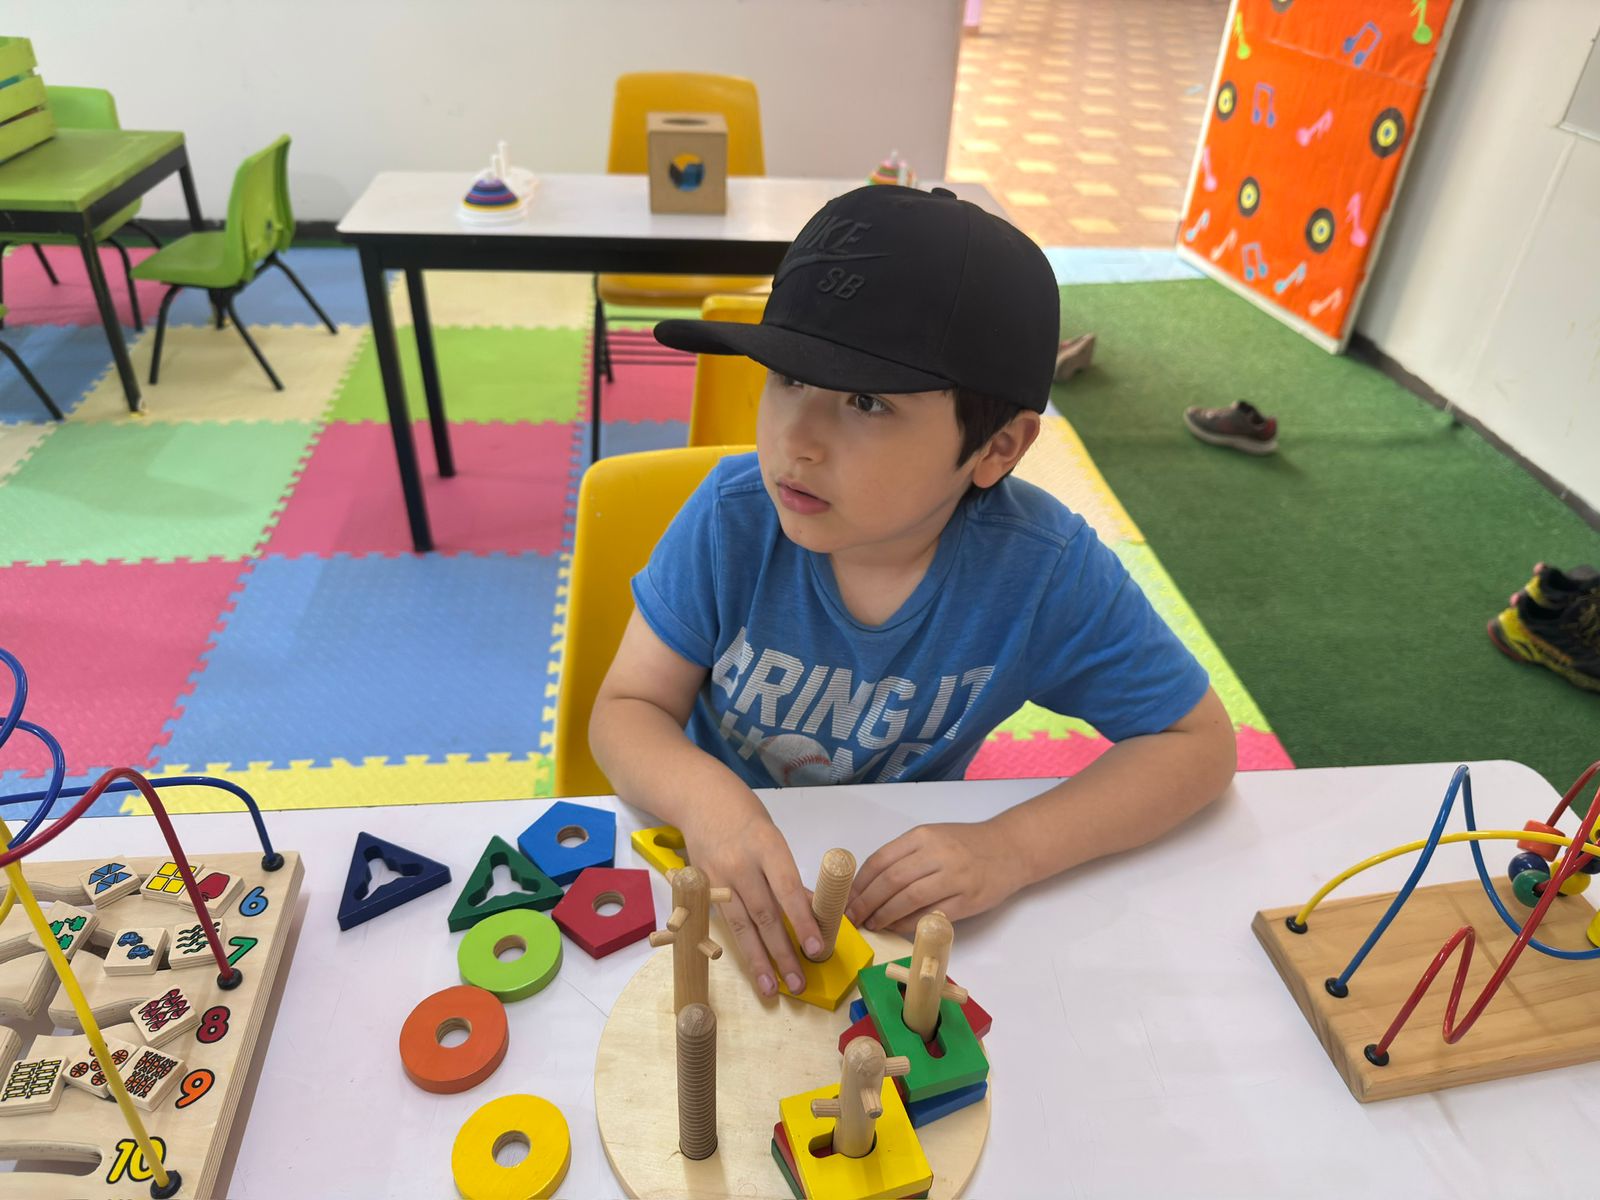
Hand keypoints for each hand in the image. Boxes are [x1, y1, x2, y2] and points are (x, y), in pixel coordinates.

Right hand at [680, 805, 823, 998]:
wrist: (700, 799)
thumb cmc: (746, 818)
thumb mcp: (774, 839)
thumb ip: (786, 876)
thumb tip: (809, 912)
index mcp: (767, 847)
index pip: (787, 891)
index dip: (803, 922)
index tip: (817, 949)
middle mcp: (741, 864)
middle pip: (764, 915)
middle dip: (783, 953)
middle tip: (798, 983)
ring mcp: (717, 878)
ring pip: (740, 927)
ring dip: (758, 960)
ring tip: (771, 988)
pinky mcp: (701, 889)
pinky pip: (722, 923)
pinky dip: (737, 946)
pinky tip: (747, 967)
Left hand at [846, 821, 1019, 936]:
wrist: (1010, 849)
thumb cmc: (966, 845)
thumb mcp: (933, 838)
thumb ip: (905, 856)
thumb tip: (869, 886)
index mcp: (923, 836)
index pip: (881, 860)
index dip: (860, 883)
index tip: (847, 899)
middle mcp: (937, 853)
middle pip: (891, 880)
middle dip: (866, 902)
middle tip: (852, 917)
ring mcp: (954, 877)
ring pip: (908, 898)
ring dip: (884, 915)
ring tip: (872, 924)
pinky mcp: (967, 899)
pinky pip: (930, 914)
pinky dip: (909, 923)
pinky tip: (897, 927)